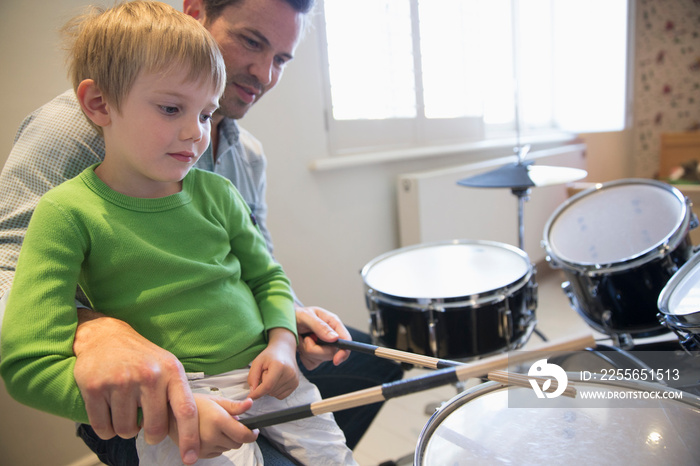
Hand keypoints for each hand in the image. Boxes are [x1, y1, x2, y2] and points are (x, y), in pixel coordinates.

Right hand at [73, 308, 200, 464]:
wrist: (105, 336)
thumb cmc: (142, 357)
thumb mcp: (168, 367)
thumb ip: (178, 394)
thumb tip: (192, 429)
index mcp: (171, 371)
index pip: (186, 410)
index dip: (189, 437)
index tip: (190, 458)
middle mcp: (148, 375)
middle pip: (154, 429)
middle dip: (151, 436)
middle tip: (146, 427)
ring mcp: (121, 380)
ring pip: (126, 431)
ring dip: (126, 429)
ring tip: (126, 411)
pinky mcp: (95, 387)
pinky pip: (103, 428)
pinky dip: (106, 429)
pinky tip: (109, 412)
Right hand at [169, 394, 257, 458]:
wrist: (171, 415)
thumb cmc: (194, 405)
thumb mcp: (216, 401)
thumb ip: (235, 406)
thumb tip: (250, 403)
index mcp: (218, 421)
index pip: (243, 435)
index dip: (252, 434)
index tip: (255, 430)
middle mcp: (212, 436)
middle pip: (237, 443)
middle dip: (239, 435)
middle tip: (233, 424)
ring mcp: (205, 447)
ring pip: (228, 448)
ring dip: (228, 440)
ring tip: (218, 428)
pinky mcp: (200, 454)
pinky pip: (218, 453)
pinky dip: (219, 445)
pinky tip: (211, 434)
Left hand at [247, 328, 298, 399]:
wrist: (284, 350)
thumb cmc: (270, 355)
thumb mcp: (257, 362)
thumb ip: (252, 377)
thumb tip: (253, 392)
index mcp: (279, 366)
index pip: (267, 386)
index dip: (257, 393)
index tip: (250, 397)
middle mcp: (289, 374)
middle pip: (270, 390)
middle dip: (264, 385)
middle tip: (266, 373)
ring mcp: (294, 380)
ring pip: (274, 394)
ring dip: (269, 388)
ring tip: (272, 375)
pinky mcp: (296, 384)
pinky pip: (281, 396)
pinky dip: (275, 391)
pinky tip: (276, 380)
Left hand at [296, 306, 350, 369]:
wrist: (285, 322)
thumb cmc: (296, 315)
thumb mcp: (306, 316)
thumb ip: (320, 326)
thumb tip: (335, 339)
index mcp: (333, 323)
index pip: (346, 340)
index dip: (344, 351)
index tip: (336, 360)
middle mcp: (331, 336)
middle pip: (331, 353)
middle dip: (316, 349)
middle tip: (306, 338)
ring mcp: (323, 348)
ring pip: (320, 359)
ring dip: (307, 351)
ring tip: (302, 339)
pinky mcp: (314, 357)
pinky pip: (311, 364)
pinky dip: (303, 357)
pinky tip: (300, 346)